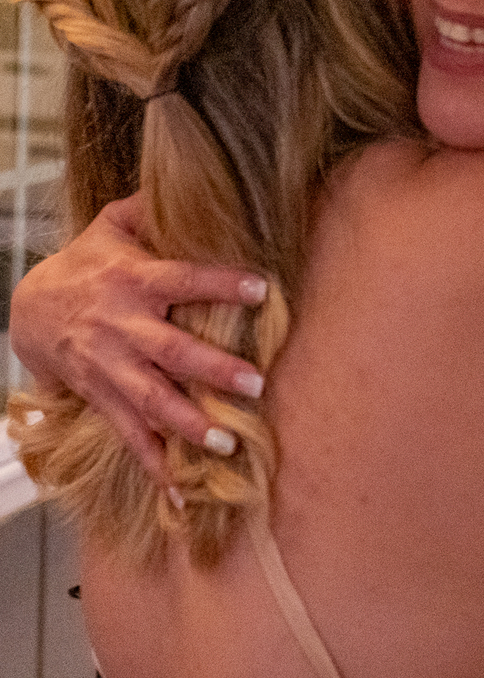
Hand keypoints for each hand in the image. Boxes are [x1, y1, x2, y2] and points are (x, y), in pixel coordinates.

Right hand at [9, 193, 267, 481]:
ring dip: (187, 423)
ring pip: (149, 399)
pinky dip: (155, 466)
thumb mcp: (113, 227)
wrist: (27, 308)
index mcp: (133, 280)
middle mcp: (122, 326)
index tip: (262, 287)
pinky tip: (182, 496)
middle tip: (255, 384)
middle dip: (211, 369)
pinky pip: (129, 436)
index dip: (219, 284)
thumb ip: (153, 210)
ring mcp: (110, 367)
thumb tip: (197, 181)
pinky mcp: (101, 397)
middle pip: (170, 350)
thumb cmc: (87, 264)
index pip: (182, 279)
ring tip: (225, 444)